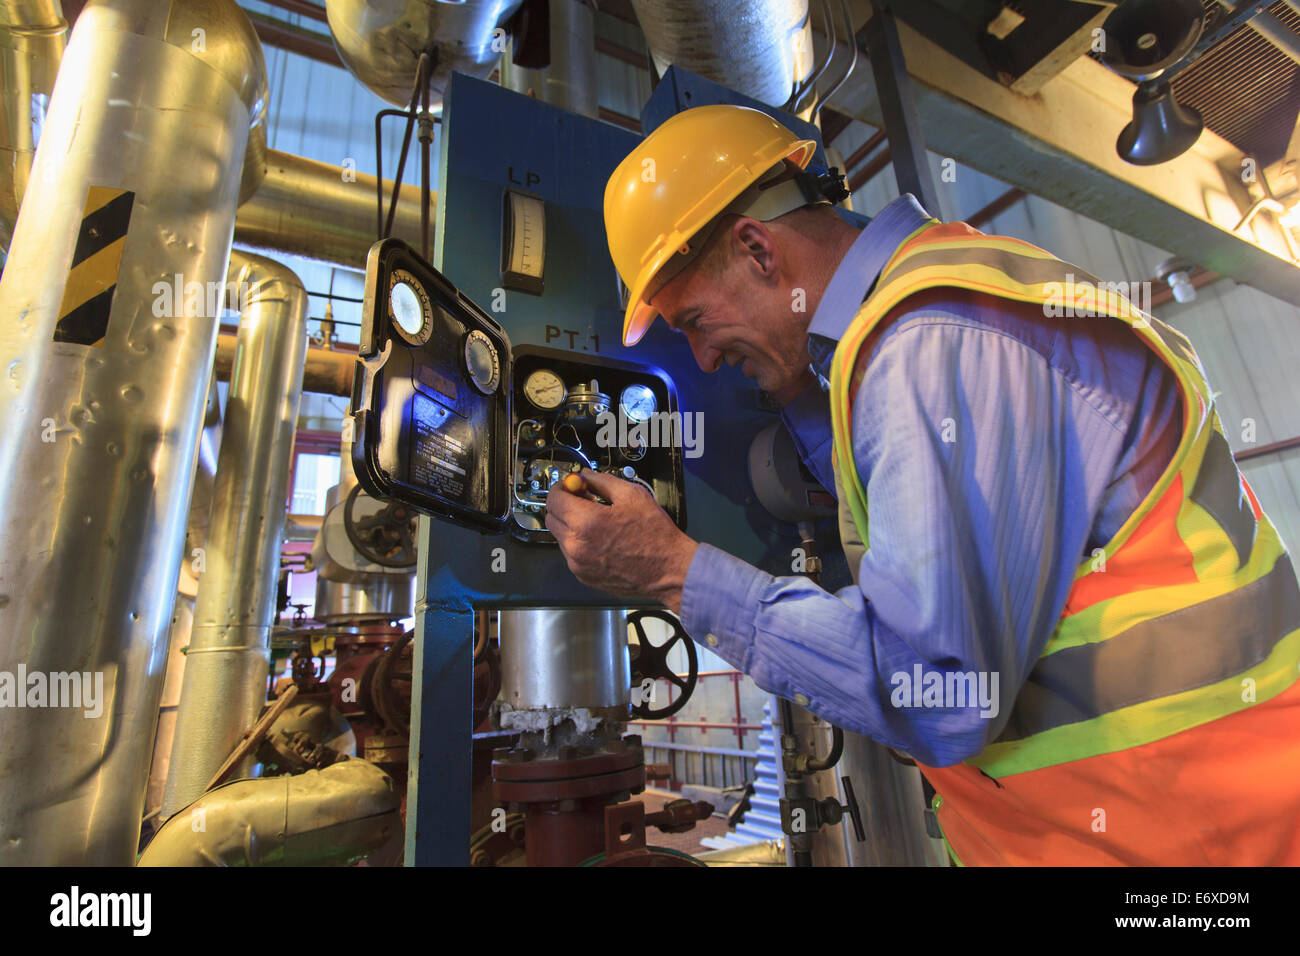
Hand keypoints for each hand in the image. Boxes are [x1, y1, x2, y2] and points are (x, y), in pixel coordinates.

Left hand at [545, 469, 697, 612]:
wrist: (668, 570)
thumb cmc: (655, 535)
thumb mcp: (632, 495)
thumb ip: (601, 480)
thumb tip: (584, 475)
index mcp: (586, 522)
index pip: (554, 498)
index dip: (562, 487)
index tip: (572, 485)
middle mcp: (576, 545)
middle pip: (551, 517)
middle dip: (563, 504)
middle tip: (584, 500)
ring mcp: (577, 563)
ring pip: (560, 536)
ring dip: (570, 524)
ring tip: (597, 521)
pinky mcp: (583, 576)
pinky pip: (571, 553)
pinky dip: (579, 543)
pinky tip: (601, 539)